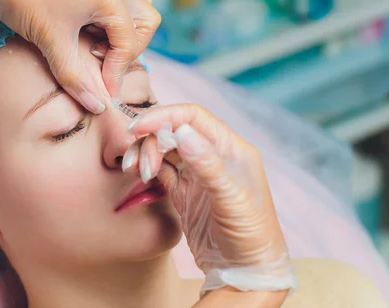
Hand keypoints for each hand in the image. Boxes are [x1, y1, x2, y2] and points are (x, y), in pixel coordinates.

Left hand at [0, 0, 160, 113]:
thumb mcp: (51, 42)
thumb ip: (75, 77)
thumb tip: (97, 105)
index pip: (129, 41)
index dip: (117, 70)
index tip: (104, 90)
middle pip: (145, 22)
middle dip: (129, 49)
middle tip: (103, 63)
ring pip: (136, 11)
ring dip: (123, 35)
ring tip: (95, 47)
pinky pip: (118, 4)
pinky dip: (111, 24)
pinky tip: (87, 34)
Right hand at [124, 104, 296, 292]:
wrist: (245, 272)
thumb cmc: (251, 233)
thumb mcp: (231, 197)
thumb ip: (207, 163)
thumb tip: (182, 131)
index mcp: (231, 148)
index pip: (193, 117)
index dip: (165, 116)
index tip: (139, 127)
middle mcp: (213, 156)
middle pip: (174, 130)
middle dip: (151, 140)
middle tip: (140, 163)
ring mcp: (197, 174)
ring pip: (164, 149)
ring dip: (146, 154)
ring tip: (137, 171)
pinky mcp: (184, 191)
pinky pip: (161, 170)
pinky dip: (147, 168)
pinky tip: (141, 174)